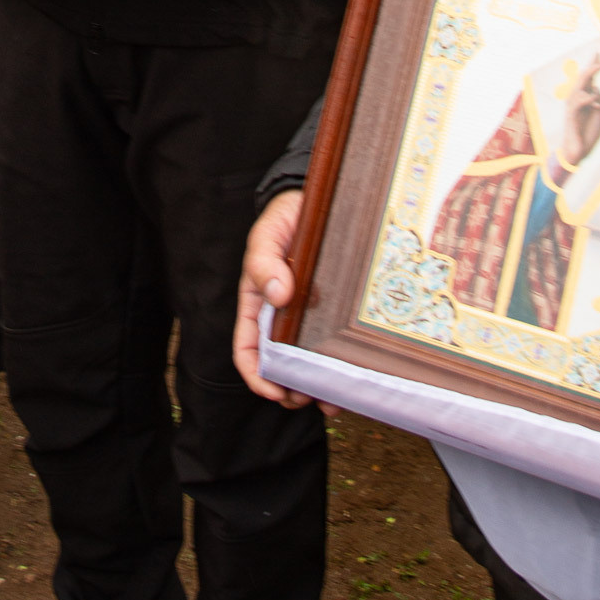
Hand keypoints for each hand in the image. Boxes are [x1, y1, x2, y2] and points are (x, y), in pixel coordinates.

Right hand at [233, 189, 335, 413]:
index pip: (248, 347)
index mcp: (257, 301)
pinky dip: (340, 366)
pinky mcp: (333, 311)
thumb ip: (265, 263)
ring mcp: (308, 315)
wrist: (317, 200)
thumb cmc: (285, 218)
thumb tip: (278, 295)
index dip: (256, 374)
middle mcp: (281, 314)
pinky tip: (351, 379)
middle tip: (304, 399)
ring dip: (315, 385)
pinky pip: (335, 344)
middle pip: (279, 363)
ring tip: (329, 399)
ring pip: (308, 361)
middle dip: (288, 388)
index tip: (273, 390)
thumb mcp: (267, 236)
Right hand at [559, 55, 599, 169]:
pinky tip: (595, 99)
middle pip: (583, 80)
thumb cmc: (588, 133)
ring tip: (598, 69)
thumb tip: (596, 88)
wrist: (579, 151)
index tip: (599, 55)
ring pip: (579, 87)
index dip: (593, 67)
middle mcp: (576, 100)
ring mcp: (573, 107)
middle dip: (591, 67)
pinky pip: (578, 102)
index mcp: (584, 99)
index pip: (588, 80)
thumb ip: (599, 100)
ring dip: (589, 77)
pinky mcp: (572, 116)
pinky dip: (588, 99)